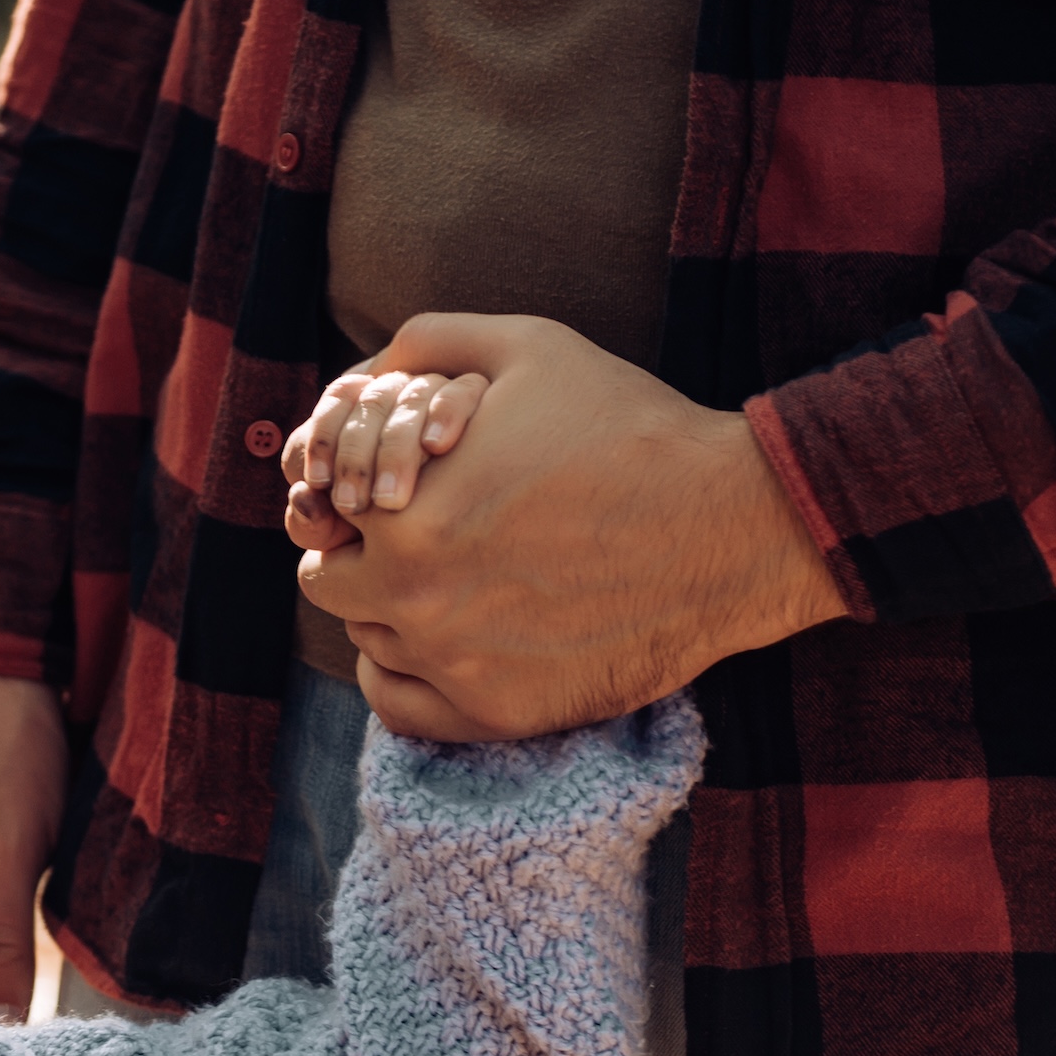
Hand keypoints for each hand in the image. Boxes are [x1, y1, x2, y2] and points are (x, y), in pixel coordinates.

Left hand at [283, 359, 489, 519]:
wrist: (498, 536)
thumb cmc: (403, 541)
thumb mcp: (353, 536)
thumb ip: (316, 522)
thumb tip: (302, 500)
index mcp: (368, 411)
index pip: (338, 401)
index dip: (321, 439)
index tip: (317, 484)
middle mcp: (407, 394)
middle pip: (373, 401)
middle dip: (354, 455)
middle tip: (352, 507)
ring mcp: (450, 396)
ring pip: (413, 394)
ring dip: (394, 447)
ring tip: (389, 501)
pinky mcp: (490, 402)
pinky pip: (464, 390)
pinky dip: (445, 412)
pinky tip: (436, 446)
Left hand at [287, 312, 847, 741]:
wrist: (730, 527)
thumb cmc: (630, 429)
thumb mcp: (528, 348)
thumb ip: (428, 342)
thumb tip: (365, 368)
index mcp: (403, 509)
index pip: (325, 509)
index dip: (359, 492)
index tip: (399, 489)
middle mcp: (412, 594)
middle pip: (332, 579)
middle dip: (363, 552)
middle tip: (419, 535)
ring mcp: (451, 662)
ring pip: (367, 640)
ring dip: (389, 611)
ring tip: (451, 580)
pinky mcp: (496, 713)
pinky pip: (398, 708)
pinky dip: (402, 677)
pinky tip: (432, 646)